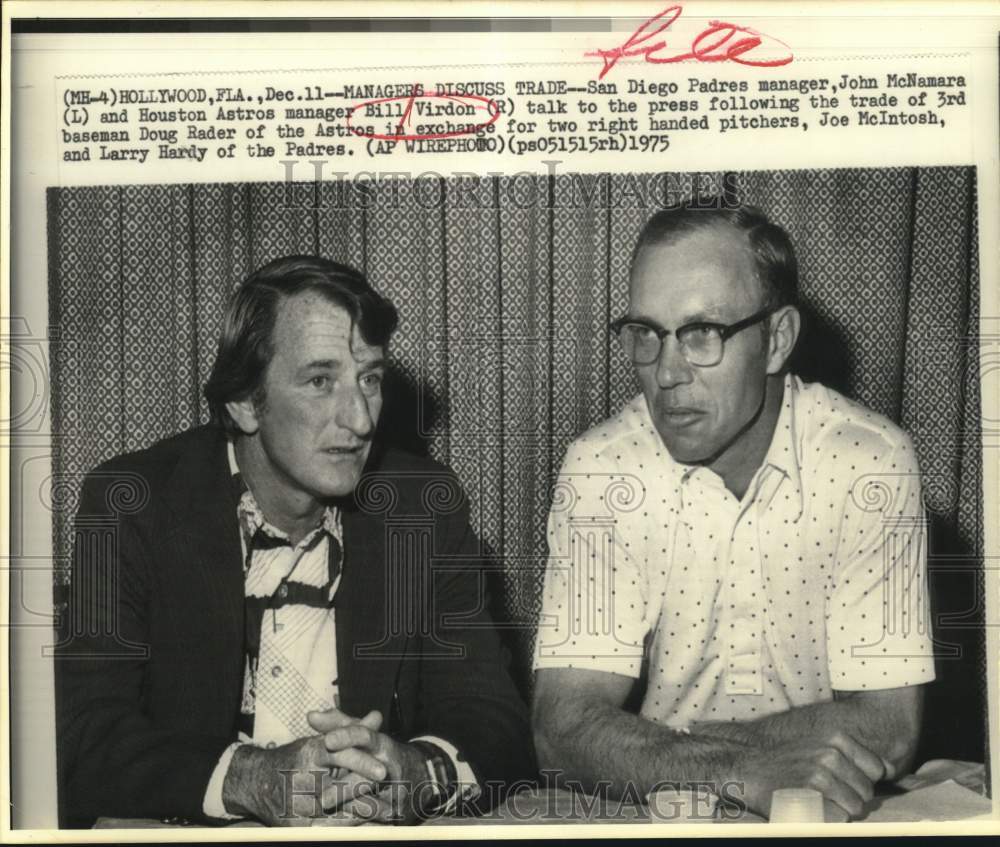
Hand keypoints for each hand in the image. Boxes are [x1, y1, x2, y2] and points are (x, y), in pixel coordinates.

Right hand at [221, 724, 387, 825]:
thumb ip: (351, 729)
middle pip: (339, 788)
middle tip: (391, 802)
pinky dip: (349, 828)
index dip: (362, 763)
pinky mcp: (295, 824)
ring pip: (335, 812)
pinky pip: (327, 828)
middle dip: (366, 795)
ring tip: (388, 816)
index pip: (339, 755)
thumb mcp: (321, 739)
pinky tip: (369, 829)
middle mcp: (302, 778)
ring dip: (363, 815)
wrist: (255, 781)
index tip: (383, 770)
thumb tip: (377, 717)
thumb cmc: (294, 758)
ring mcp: (297, 804)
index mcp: (309, 752)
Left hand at [308, 709, 435, 824]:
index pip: (365, 736)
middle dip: (344, 789)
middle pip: (366, 777)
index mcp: (380, 744)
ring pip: (369, 803)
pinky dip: (349, 826)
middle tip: (322, 800)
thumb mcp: (364, 735)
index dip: (347, 736)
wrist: (420, 774)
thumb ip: (338, 724)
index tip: (327, 741)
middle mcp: (389, 766)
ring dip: (345, 815)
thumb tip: (311, 715)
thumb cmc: (381, 752)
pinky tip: (330, 830)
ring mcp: (395, 791)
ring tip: (319, 824)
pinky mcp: (395, 811)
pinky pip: (371, 821)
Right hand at [734, 731, 885, 819]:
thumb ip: (853, 755)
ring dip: (841, 810)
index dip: (864, 780)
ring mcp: (822, 773)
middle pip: (867, 791)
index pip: (878, 768)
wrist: (747, 769)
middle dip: (853, 797)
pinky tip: (812, 808)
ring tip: (819, 800)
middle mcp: (831, 753)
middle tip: (826, 793)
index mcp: (836, 738)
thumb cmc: (787, 763)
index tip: (845, 782)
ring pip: (856, 806)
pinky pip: (841, 818)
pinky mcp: (812, 794)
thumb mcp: (820, 745)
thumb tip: (890, 769)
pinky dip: (830, 819)